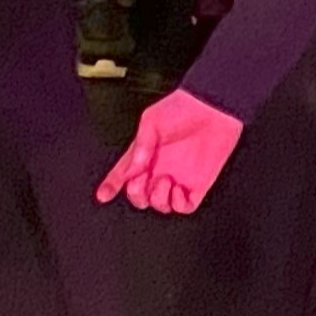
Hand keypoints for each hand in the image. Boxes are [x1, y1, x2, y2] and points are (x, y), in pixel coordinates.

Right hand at [96, 86, 244, 213]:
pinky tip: (177, 189)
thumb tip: (131, 170)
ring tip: (164, 181)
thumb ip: (140, 147)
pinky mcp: (198, 184)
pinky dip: (178, 204)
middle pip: (139, 196)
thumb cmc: (182, 108)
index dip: (111, 186)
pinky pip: (184, 207)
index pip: (123, 174)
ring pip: (159, 205)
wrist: (213, 108)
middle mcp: (158, 168)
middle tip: (140, 183)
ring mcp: (177, 177)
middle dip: (136, 196)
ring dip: (157, 199)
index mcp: (144, 154)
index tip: (103, 195)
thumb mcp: (151, 121)